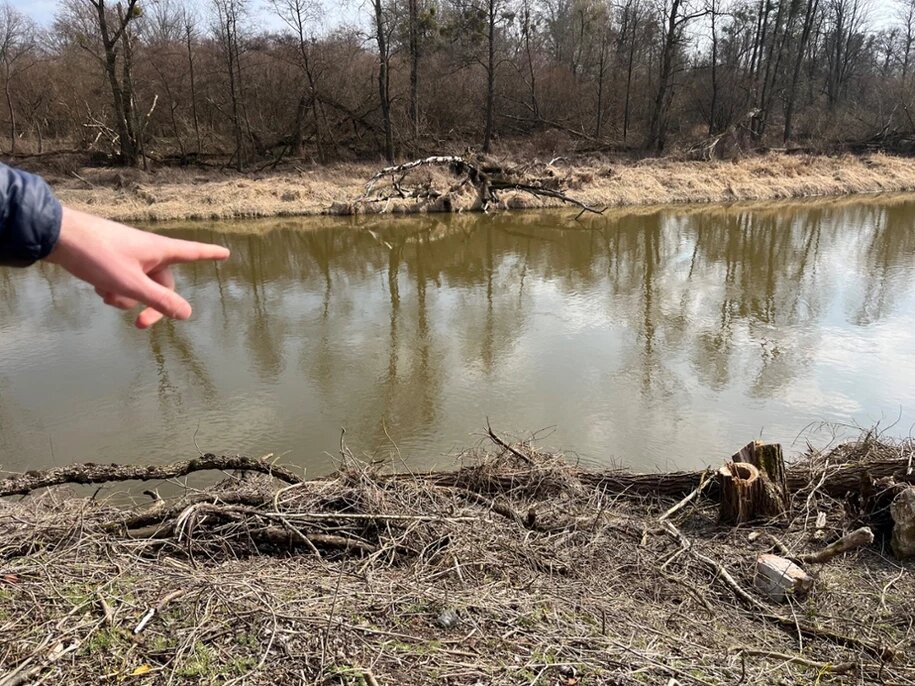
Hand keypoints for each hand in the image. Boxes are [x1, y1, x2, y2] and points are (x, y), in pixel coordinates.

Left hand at [46, 207, 229, 328]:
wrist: (57, 236)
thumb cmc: (97, 256)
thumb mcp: (132, 284)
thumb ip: (160, 301)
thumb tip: (188, 314)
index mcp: (159, 251)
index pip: (193, 252)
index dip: (210, 254)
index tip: (225, 253)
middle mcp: (147, 252)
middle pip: (162, 283)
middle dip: (150, 305)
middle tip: (138, 325)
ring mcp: (129, 255)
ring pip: (140, 284)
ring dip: (127, 297)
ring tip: (107, 295)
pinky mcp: (111, 258)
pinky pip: (123, 279)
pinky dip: (114, 288)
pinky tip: (97, 287)